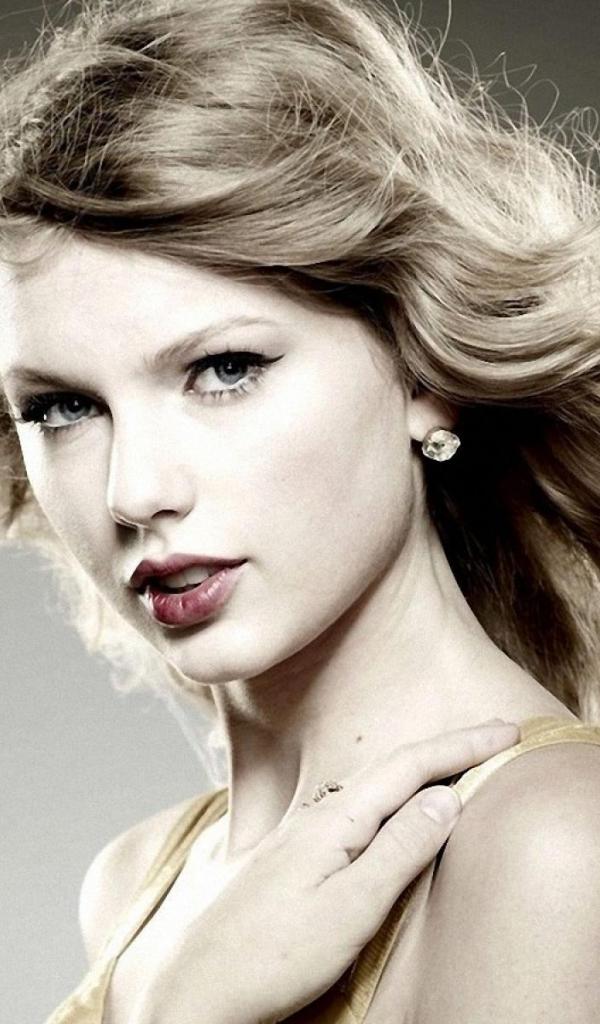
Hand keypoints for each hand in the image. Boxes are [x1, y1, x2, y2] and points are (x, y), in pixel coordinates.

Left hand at [136, 720, 519, 1023]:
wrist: (197, 987)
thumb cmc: (270, 956)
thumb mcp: (349, 909)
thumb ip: (398, 851)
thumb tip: (444, 797)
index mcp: (335, 820)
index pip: (410, 767)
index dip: (461, 745)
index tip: (505, 731)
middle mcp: (317, 816)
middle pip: (393, 769)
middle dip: (446, 751)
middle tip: (494, 738)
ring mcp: (302, 835)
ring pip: (373, 789)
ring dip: (420, 772)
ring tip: (455, 765)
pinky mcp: (295, 858)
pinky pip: (355, 810)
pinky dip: (391, 799)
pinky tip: (392, 810)